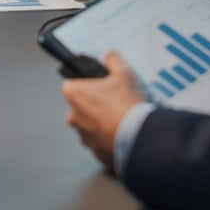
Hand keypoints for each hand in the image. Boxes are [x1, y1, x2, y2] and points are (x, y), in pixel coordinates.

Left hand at [62, 52, 145, 171]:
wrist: (138, 137)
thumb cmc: (126, 106)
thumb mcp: (123, 74)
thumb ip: (113, 61)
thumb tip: (110, 56)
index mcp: (75, 95)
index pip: (71, 85)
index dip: (86, 84)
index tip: (98, 85)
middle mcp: (74, 117)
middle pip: (80, 106)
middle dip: (94, 104)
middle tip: (113, 101)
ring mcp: (84, 137)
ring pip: (90, 126)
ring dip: (101, 122)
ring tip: (120, 118)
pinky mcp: (96, 152)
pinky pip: (100, 142)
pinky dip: (109, 138)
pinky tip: (123, 132)